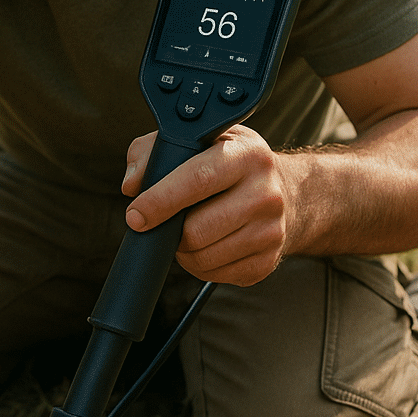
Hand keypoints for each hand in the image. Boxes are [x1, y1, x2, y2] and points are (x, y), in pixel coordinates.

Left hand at [120, 126, 288, 285]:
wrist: (285, 192)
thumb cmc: (228, 163)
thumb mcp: (196, 141)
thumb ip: (154, 152)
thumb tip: (133, 185)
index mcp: (246, 154)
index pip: (197, 180)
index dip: (159, 201)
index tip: (135, 216)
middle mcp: (265, 192)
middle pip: (197, 230)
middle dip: (169, 231)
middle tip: (164, 223)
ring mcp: (271, 230)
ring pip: (204, 256)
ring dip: (183, 250)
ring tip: (187, 231)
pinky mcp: (268, 261)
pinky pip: (217, 275)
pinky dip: (199, 265)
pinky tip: (206, 246)